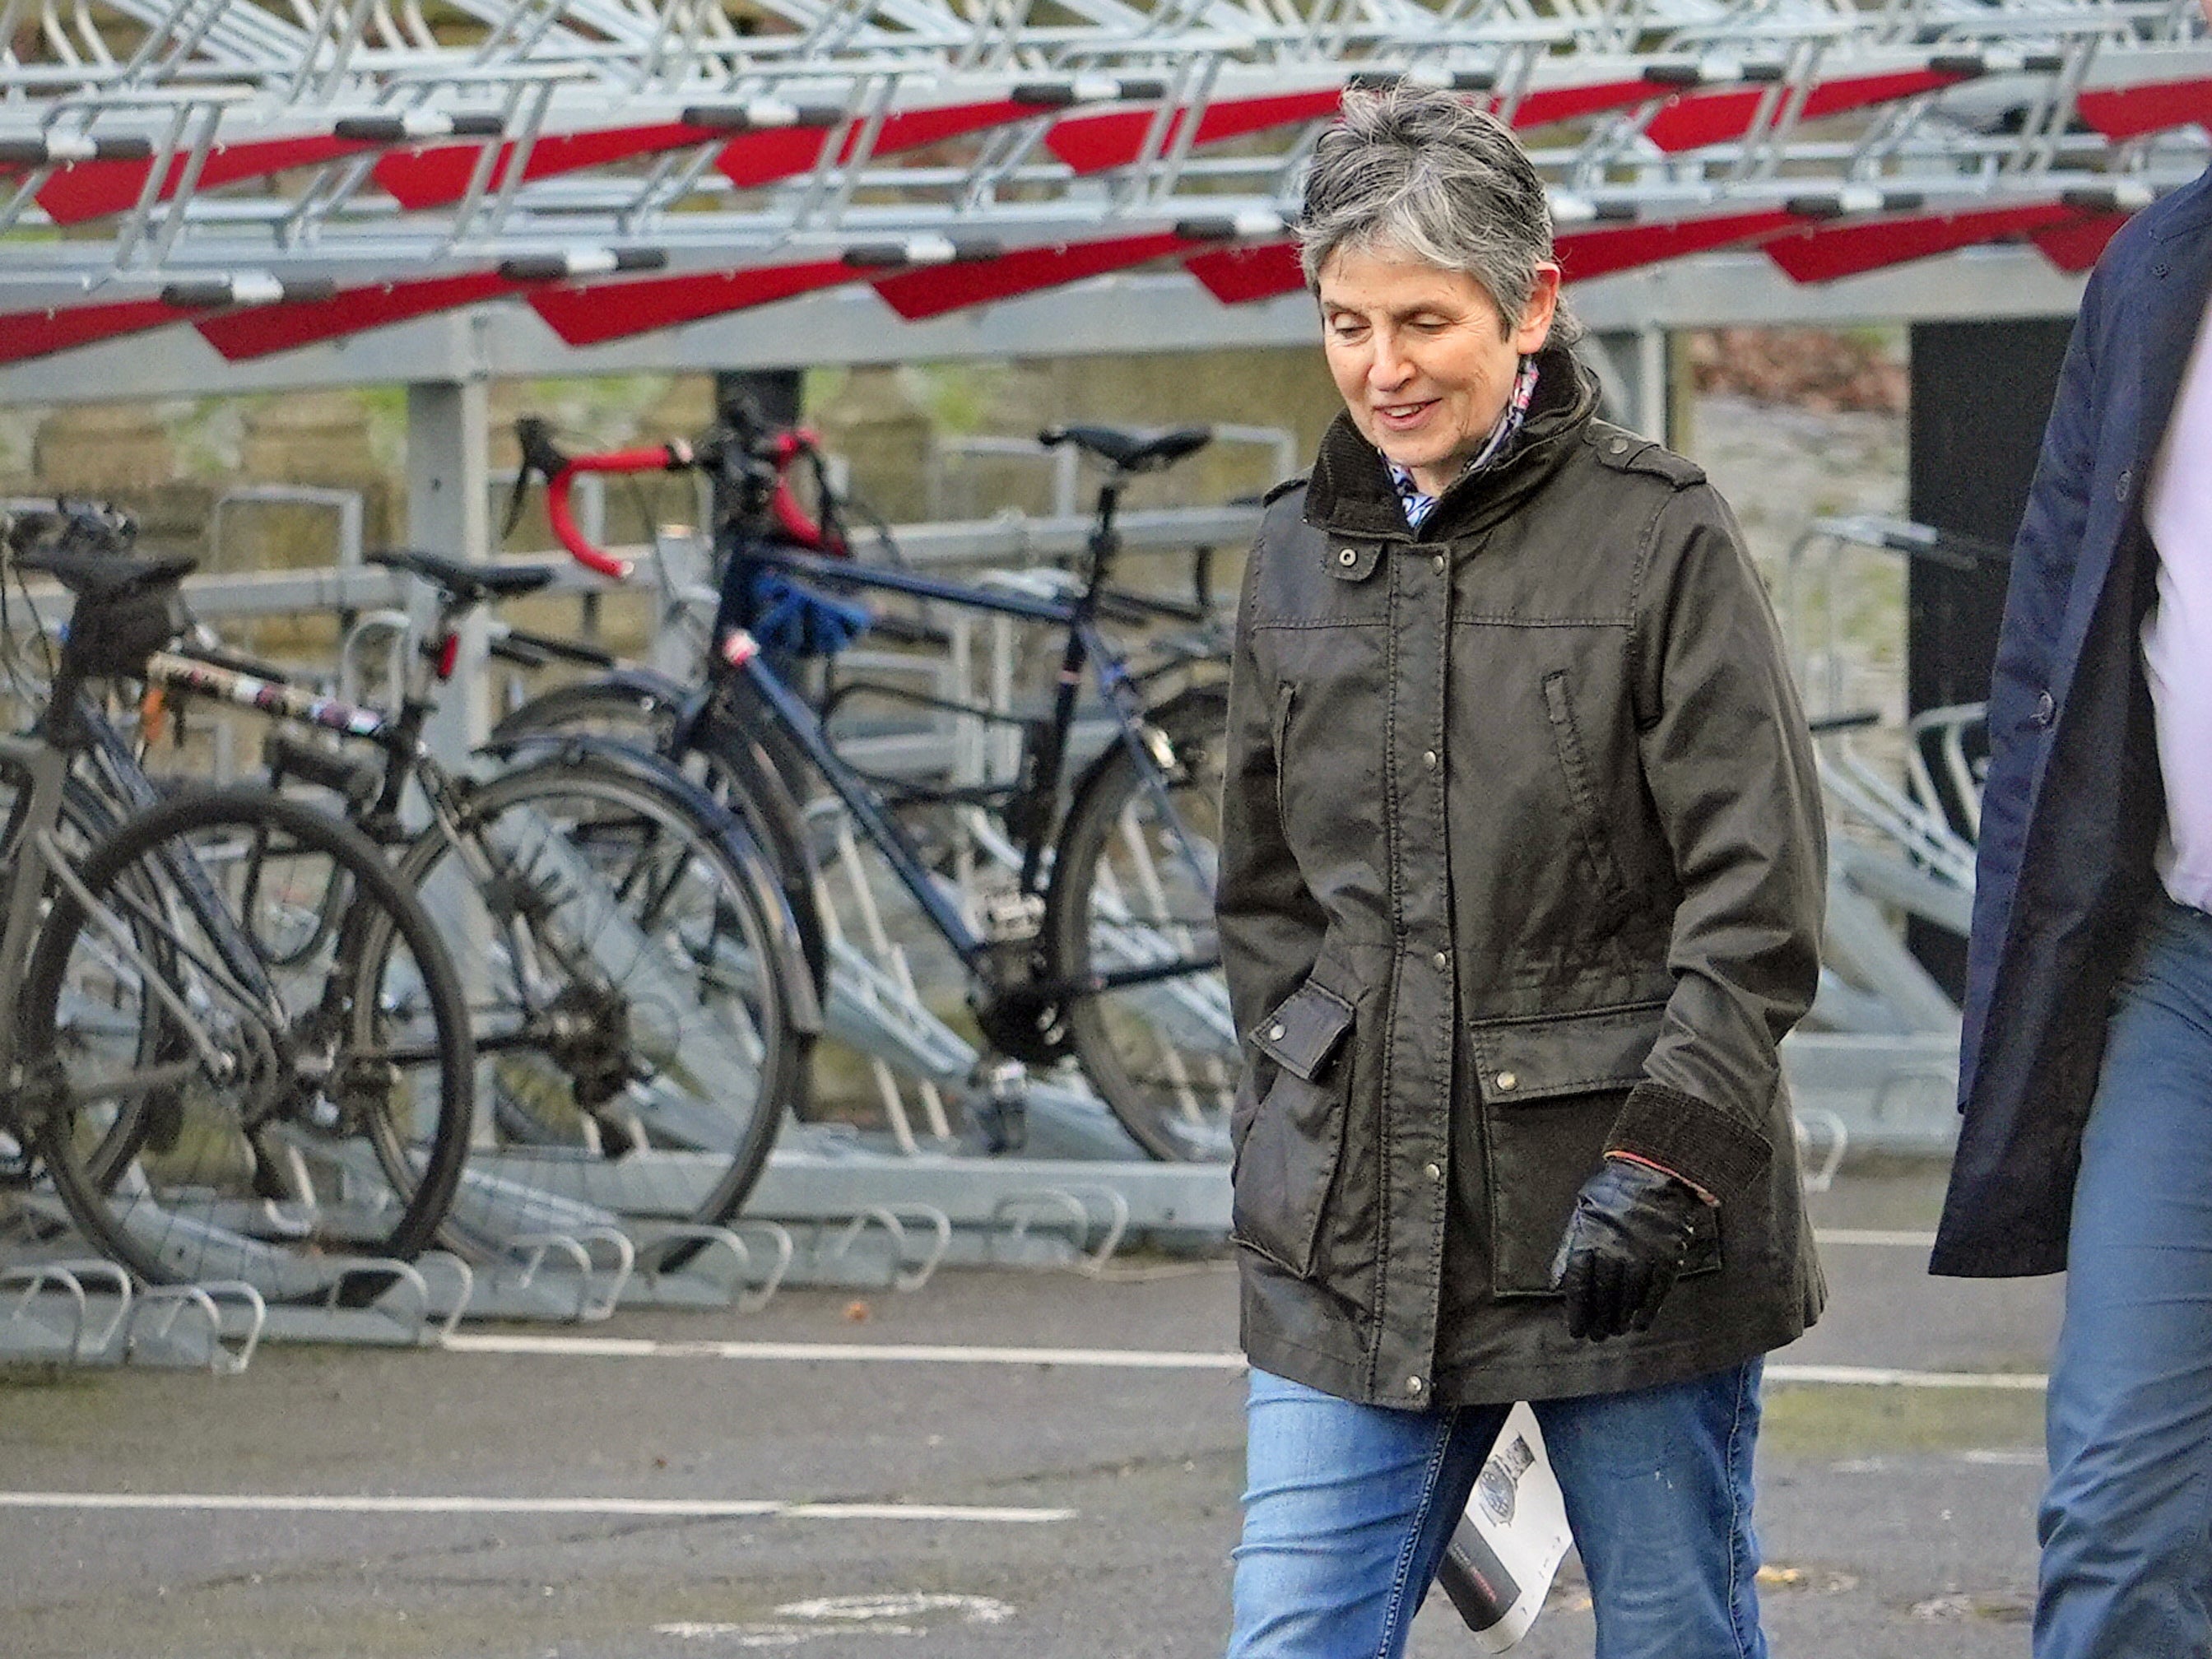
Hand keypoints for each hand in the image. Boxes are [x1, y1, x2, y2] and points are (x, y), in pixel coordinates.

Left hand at [1549, 1157, 1706, 1341]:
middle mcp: (1614, 1252)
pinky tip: (1641, 1324)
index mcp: (1589, 1240)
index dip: (1577, 1312)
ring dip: (1620, 1319)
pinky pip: (1656, 1293)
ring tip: (1615, 1331)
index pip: (1579, 1286)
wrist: (1655, 1173)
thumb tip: (1554, 1284)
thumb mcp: (1581, 1215)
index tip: (1576, 1331)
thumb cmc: (1612, 1194)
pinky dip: (1648, 1311)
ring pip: (1628, 1299)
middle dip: (1598, 1321)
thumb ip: (1567, 1250)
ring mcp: (1642, 1256)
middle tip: (1596, 1336)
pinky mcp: (1667, 1258)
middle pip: (1603, 1297)